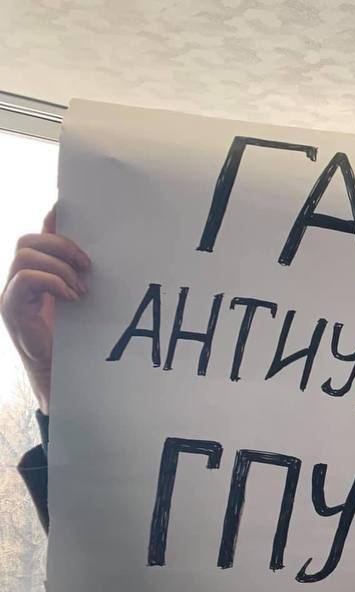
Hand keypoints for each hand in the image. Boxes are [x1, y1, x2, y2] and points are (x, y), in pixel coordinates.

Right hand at [1, 209, 91, 413]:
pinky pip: (25, 279)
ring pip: (25, 255)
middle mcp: (21, 279)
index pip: (40, 236)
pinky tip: (72, 296)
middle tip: (88, 266)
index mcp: (39, 274)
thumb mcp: (85, 302)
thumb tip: (103, 254)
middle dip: (61, 245)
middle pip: (29, 240)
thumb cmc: (76, 341)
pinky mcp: (12, 310)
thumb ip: (86, 278)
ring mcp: (13, 293)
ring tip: (80, 288)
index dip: (54, 220)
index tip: (73, 210)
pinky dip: (51, 282)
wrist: (61, 378)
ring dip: (59, 266)